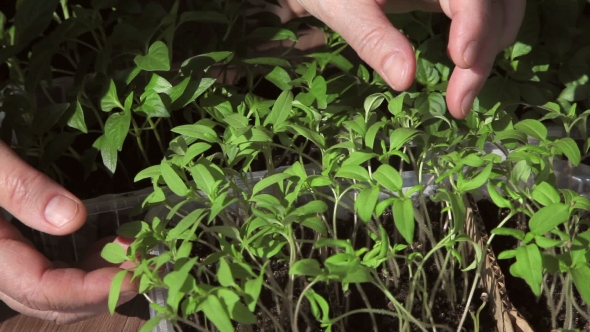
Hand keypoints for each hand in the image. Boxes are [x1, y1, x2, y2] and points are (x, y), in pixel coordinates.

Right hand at [0, 141, 137, 323]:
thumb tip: (72, 219)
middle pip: (48, 301)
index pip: (39, 289)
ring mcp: (0, 257)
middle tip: (148, 263)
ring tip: (134, 250)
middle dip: (102, 290)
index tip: (137, 272)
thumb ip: (18, 189)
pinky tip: (110, 243)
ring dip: (97, 279)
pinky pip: (48, 268)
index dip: (90, 289)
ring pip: (51, 289)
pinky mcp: (9, 245)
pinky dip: (84, 263)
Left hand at [280, 0, 525, 118]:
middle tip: (460, 102)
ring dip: (489, 51)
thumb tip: (406, 81)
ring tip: (461, 96)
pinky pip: (484, 16)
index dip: (477, 22)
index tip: (462, 60)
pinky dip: (482, 44)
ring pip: (500, 10)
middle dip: (485, 52)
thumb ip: (373, 38)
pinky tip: (463, 71)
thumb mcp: (343, 8)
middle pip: (495, 4)